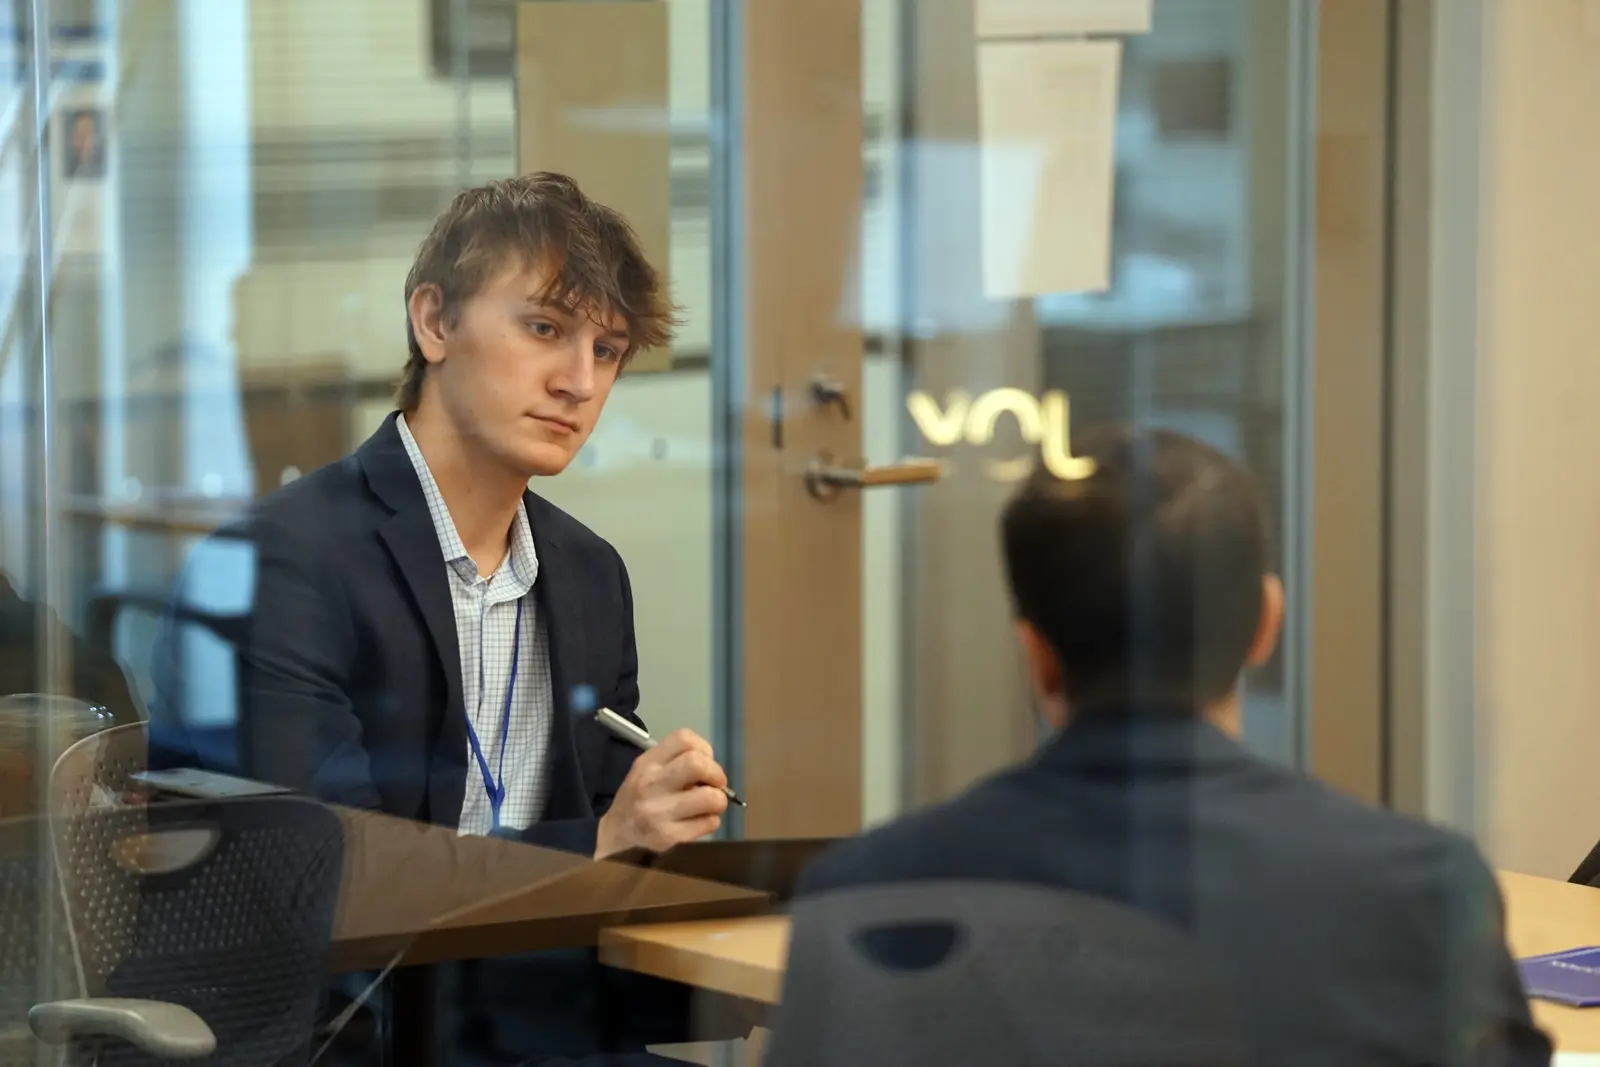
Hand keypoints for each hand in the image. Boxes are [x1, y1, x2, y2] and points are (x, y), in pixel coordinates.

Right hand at [594, 728, 729, 858]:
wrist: (617, 834)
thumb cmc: (638, 797)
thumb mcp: (647, 770)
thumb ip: (676, 762)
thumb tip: (712, 768)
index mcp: (647, 763)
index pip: (685, 739)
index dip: (705, 750)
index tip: (704, 763)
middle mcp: (650, 784)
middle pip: (698, 764)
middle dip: (716, 774)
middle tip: (715, 784)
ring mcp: (659, 813)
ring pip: (711, 798)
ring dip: (718, 800)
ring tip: (709, 805)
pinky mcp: (669, 837)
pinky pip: (709, 823)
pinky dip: (711, 821)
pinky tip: (698, 821)